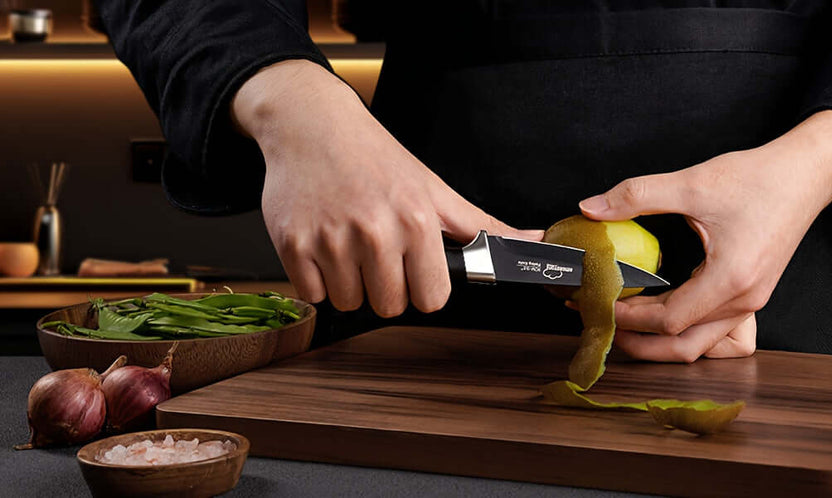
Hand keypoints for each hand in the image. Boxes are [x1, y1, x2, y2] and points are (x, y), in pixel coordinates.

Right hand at [232, 60, 540, 316]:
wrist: (312, 125)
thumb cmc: (377, 158)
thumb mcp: (435, 189)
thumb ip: (484, 226)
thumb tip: (534, 241)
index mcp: (417, 222)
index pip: (431, 299)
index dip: (423, 287)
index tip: (414, 267)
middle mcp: (375, 233)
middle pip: (389, 306)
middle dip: (386, 286)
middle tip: (378, 250)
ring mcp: (330, 241)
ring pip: (350, 303)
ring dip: (350, 282)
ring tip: (350, 242)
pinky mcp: (292, 245)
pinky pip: (313, 295)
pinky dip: (317, 278)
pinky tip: (324, 243)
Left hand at [580, 110, 831, 361]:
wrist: (806, 173)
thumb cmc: (759, 178)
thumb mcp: (693, 182)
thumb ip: (637, 195)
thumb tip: (591, 207)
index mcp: (731, 279)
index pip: (670, 320)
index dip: (631, 317)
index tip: (602, 303)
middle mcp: (745, 300)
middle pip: (685, 345)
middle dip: (642, 343)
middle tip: (606, 325)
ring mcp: (753, 301)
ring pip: (701, 342)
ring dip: (662, 339)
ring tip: (628, 323)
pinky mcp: (754, 294)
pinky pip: (714, 327)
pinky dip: (683, 327)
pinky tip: (659, 307)